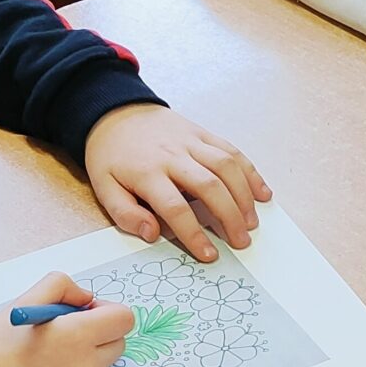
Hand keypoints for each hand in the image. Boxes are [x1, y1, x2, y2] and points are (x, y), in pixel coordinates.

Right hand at [0, 273, 136, 366]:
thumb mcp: (23, 302)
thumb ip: (62, 287)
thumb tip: (87, 298)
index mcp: (77, 336)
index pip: (124, 319)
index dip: (107, 312)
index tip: (85, 314)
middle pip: (117, 345)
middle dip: (98, 336)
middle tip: (65, 336)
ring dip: (84, 363)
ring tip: (45, 362)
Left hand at [84, 104, 268, 263]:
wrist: (116, 111)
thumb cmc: (111, 155)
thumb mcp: (103, 187)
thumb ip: (125, 213)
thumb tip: (152, 233)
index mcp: (146, 172)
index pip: (175, 208)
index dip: (194, 234)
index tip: (209, 254)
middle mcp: (173, 155)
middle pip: (209, 186)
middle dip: (229, 216)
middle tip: (241, 241)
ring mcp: (191, 142)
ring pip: (226, 166)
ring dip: (244, 196)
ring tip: (252, 221)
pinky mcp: (203, 133)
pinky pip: (232, 150)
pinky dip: (250, 172)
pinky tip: (262, 192)